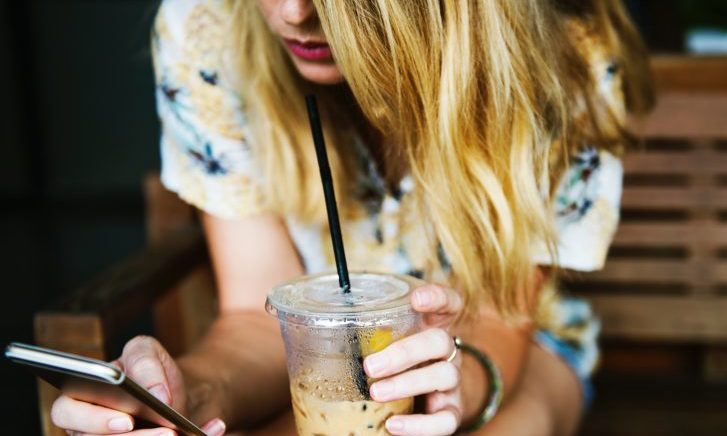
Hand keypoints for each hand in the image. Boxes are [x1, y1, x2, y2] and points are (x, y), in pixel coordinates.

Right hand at [50, 335, 225, 435]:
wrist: (176, 395)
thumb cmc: (152, 373)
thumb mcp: (148, 352)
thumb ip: (146, 363)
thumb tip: (156, 394)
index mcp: (80, 396)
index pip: (67, 412)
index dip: (93, 419)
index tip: (126, 420)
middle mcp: (87, 427)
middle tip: (166, 433)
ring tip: (179, 433)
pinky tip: (207, 431)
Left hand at [363, 284, 463, 435]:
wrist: (422, 402)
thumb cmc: (394, 364)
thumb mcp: (382, 344)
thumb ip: (360, 335)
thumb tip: (301, 332)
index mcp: (431, 327)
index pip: (448, 303)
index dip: (437, 297)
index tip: (416, 299)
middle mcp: (446, 352)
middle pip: (439, 340)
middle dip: (404, 352)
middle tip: (370, 366)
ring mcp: (452, 382)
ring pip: (444, 375)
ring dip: (408, 384)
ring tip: (376, 393)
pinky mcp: (451, 411)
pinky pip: (446, 420)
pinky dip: (420, 425)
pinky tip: (393, 425)